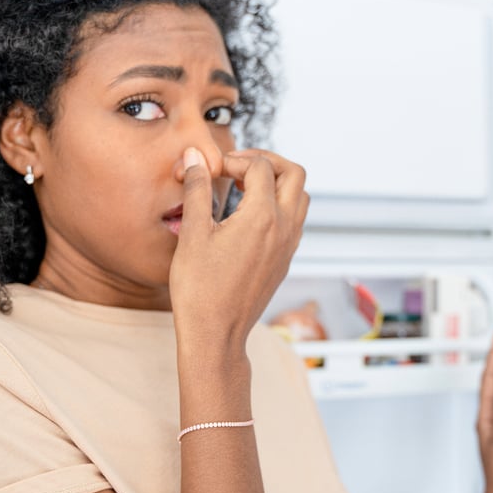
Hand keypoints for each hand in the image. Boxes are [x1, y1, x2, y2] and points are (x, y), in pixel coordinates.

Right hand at [169, 147, 308, 363]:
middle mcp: (284, 228)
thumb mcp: (192, 234)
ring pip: (300, 197)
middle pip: (294, 174)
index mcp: (262, 217)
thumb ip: (197, 189)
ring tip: (245, 187)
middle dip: (268, 161)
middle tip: (238, 165)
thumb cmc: (200, 289)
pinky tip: (249, 215)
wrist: (216, 335)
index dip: (235, 160)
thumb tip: (195, 157)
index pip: (260, 167)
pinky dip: (279, 205)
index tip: (213, 169)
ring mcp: (289, 246)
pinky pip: (295, 220)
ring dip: (277, 183)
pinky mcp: (285, 260)